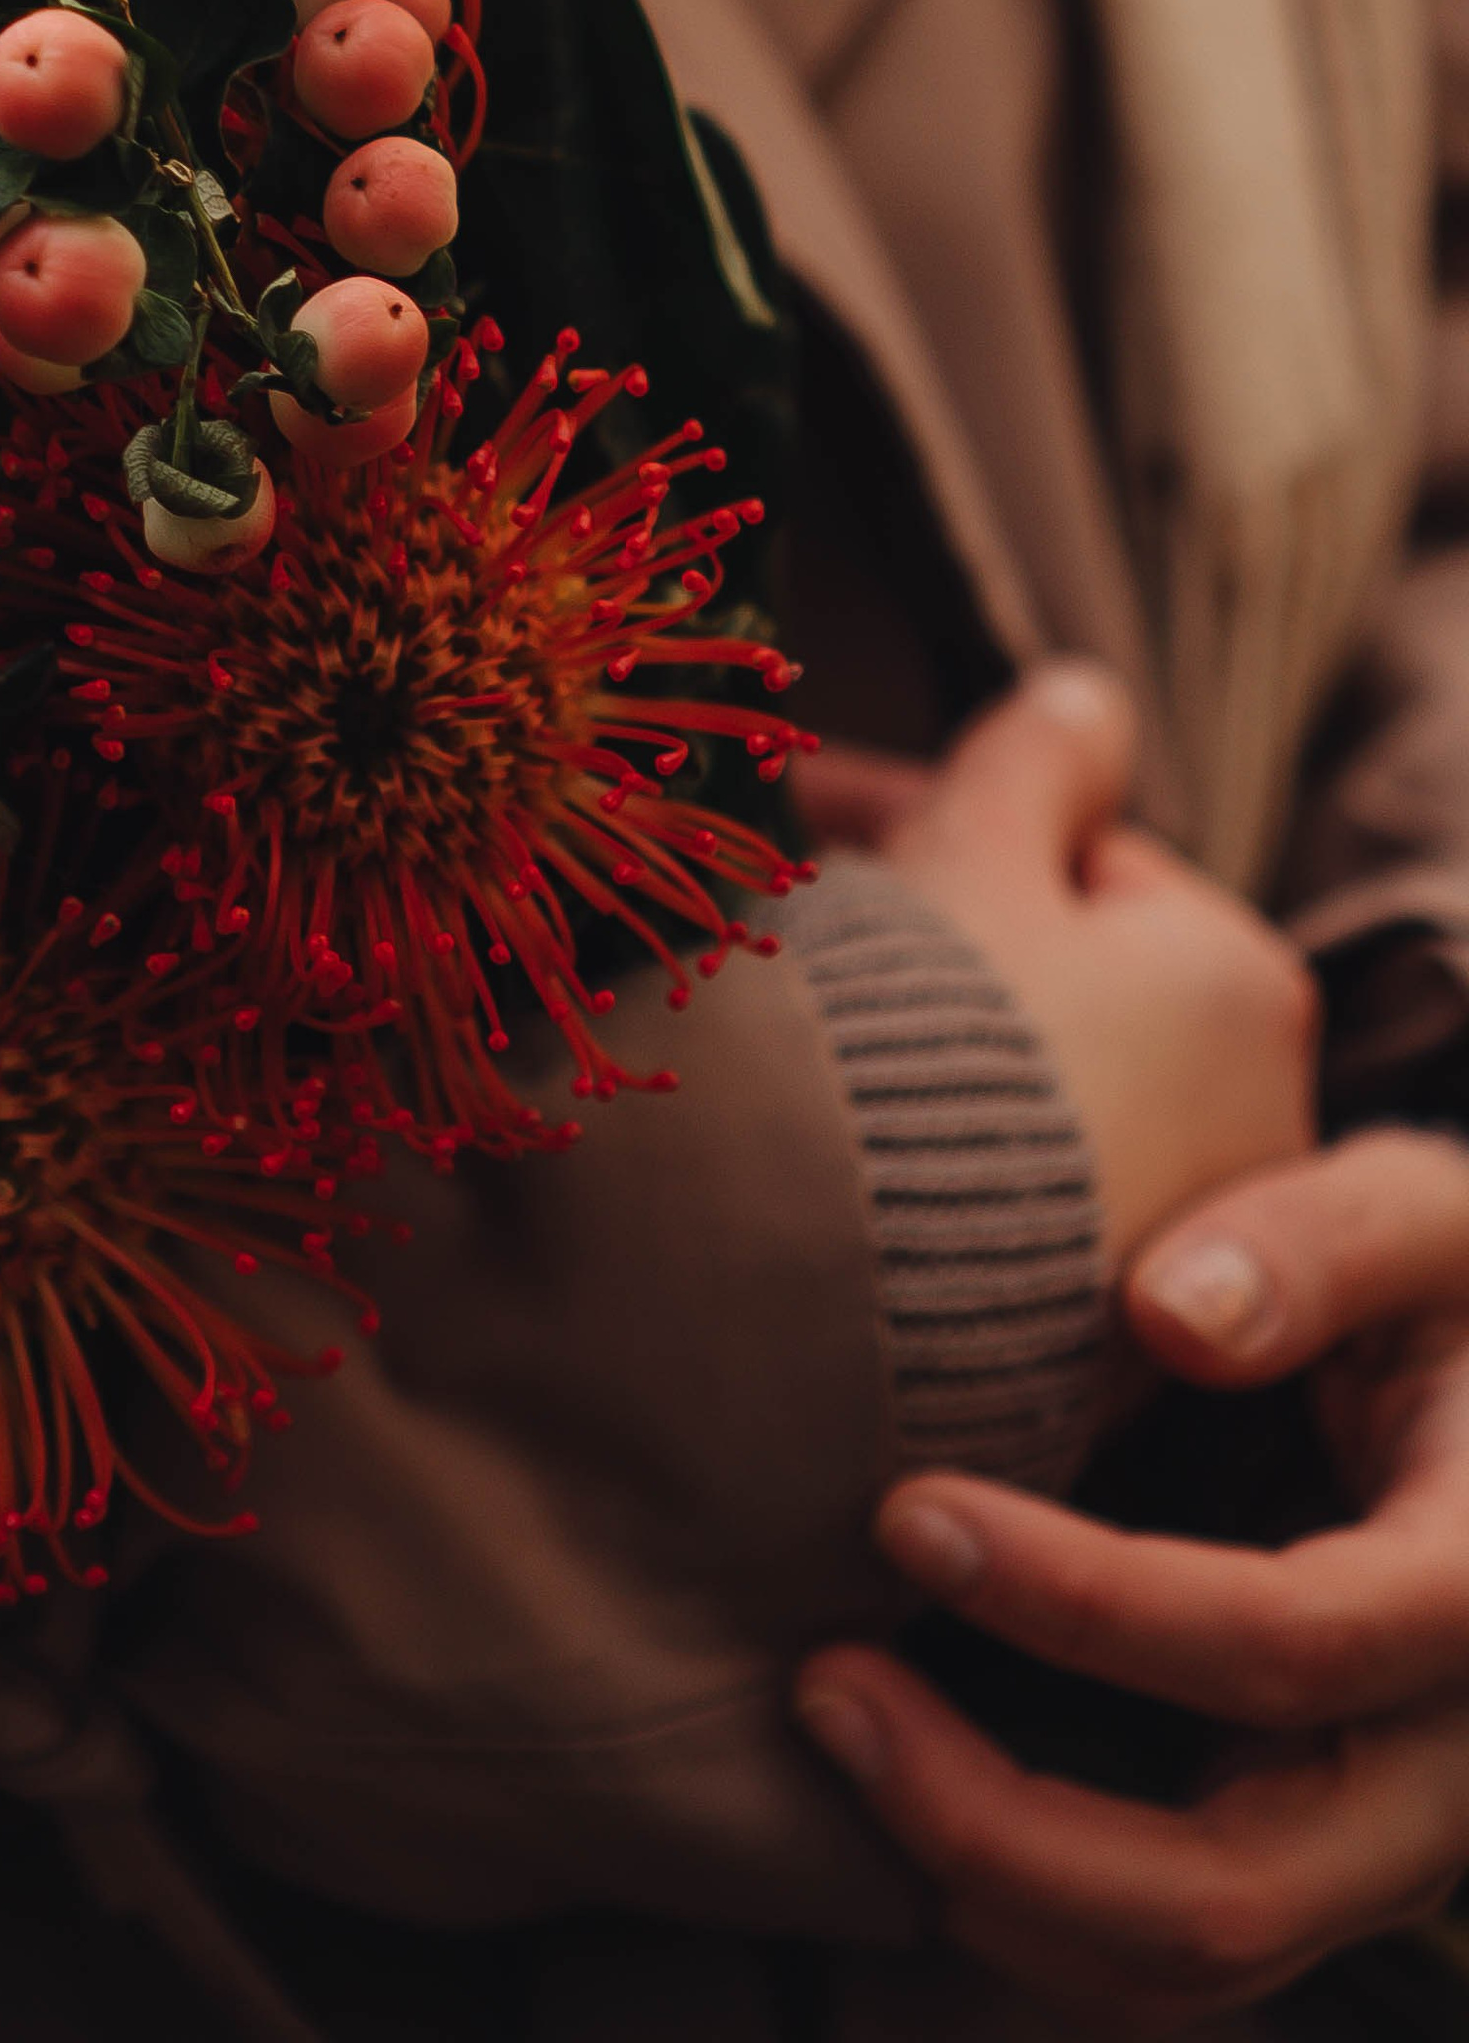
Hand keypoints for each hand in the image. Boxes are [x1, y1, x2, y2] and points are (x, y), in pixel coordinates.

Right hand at [796, 662, 1318, 1271]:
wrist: (837, 1266)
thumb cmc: (921, 1025)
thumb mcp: (971, 843)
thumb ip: (1037, 755)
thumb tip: (1087, 698)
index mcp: (1240, 983)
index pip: (1085, 861)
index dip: (944, 822)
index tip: (814, 815)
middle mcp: (1250, 1124)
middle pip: (1070, 981)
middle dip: (942, 933)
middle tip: (800, 910)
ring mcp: (1175, 1246)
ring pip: (1036, 1092)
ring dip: (931, 1041)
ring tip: (795, 1023)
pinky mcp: (1085, 1345)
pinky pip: (1003, 1202)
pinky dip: (931, 1152)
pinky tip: (827, 1139)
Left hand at [798, 1131, 1468, 2029]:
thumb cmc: (1441, 1293)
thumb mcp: (1420, 1221)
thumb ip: (1317, 1246)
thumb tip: (1172, 1314)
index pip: (1287, 1644)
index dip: (1087, 1601)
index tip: (909, 1508)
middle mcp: (1447, 1764)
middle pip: (1232, 1887)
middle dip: (998, 1819)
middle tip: (823, 1683)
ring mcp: (1382, 1843)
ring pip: (1186, 1965)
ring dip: (985, 1887)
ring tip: (835, 1727)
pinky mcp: (1309, 1863)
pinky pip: (1162, 1963)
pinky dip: (1019, 1918)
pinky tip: (896, 1788)